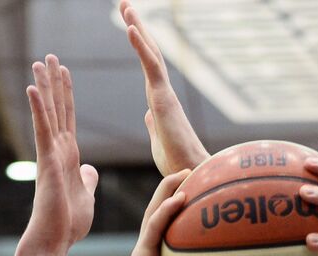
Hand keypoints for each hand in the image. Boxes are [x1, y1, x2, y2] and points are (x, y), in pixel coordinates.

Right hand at [24, 54, 99, 252]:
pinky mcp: (47, 161)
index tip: (64, 73)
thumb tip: (90, 170)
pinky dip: (38, 108)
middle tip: (50, 56)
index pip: (68, 119)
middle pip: (56, 109)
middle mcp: (57, 151)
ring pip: (48, 113)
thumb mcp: (86, 196)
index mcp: (68, 157)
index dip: (67, 96)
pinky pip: (42, 129)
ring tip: (40, 61)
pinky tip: (33, 87)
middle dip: (54, 83)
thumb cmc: (69, 224)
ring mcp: (50, 154)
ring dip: (44, 87)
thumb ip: (87, 180)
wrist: (56, 240)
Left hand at [119, 1, 209, 174]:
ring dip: (137, 27)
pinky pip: (151, 67)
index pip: (147, 66)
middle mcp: (163, 92)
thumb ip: (152, 125)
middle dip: (137, 26)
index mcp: (159, 101)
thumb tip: (147, 114)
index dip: (138, 45)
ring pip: (150, 53)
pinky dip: (140, 46)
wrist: (192, 176)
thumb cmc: (177, 164)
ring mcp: (164, 94)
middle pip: (149, 52)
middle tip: (126, 4)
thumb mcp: (157, 141)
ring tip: (125, 5)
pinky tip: (130, 28)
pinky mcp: (164, 99)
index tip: (129, 26)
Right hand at [124, 170, 199, 255]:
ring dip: (169, 189)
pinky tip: (180, 198)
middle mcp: (153, 251)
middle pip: (164, 211)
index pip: (175, 227)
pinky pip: (154, 227)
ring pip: (155, 211)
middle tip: (196, 171)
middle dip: (177, 188)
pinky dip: (165, 211)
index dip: (187, 207)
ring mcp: (145, 252)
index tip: (206, 191)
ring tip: (185, 171)